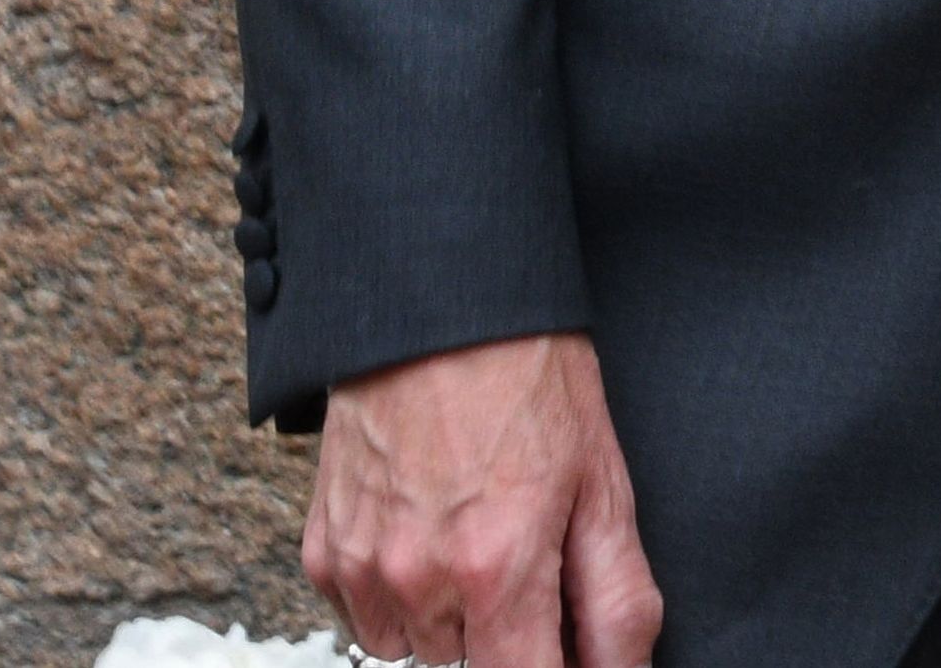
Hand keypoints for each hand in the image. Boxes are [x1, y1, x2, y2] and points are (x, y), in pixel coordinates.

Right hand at [305, 331, 662, 667]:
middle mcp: (418, 579)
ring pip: (416, 649)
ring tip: (474, 532)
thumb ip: (617, 601)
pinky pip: (366, 617)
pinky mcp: (323, 552)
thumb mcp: (603, 484)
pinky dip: (399, 592)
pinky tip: (426, 528)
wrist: (441, 308)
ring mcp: (361, 568)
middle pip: (469, 666)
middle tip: (525, 551)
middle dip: (505, 630)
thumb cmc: (530, 381)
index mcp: (496, 567)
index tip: (563, 649)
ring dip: (449, 616)